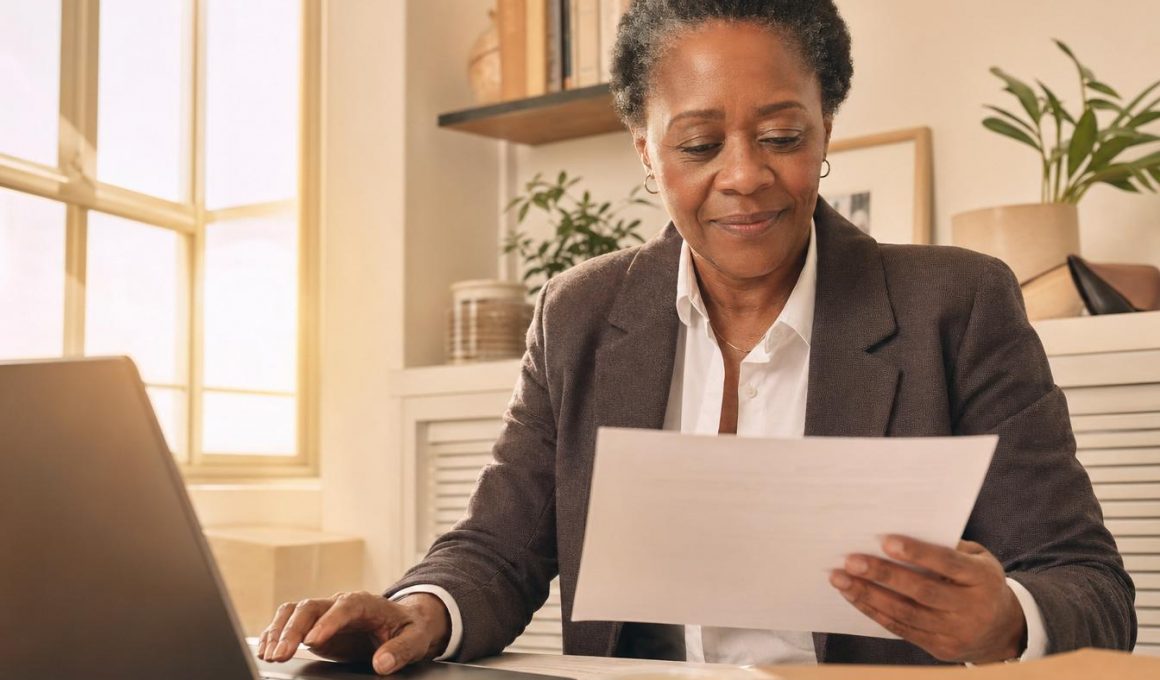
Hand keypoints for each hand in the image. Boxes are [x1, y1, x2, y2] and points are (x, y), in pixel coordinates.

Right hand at [257, 591, 450, 674]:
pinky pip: (288, 623)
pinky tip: (265, 650)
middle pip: (310, 607)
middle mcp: (340, 604)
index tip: (314, 641)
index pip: (344, 607)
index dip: (328, 622)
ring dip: (279, 632)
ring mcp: (324, 614)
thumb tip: (382, 663)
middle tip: (282, 654)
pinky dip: (274, 634)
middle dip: (293, 629)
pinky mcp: (314, 626)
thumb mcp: (415, 639)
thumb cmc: (410, 628)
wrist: (403, 622)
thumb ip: (399, 650)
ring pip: (294, 613)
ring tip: (269, 654)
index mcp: (365, 603)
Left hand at [829, 536, 1026, 663]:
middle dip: (883, 575)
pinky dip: (875, 612)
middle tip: (851, 561)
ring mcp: (955, 632)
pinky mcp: (940, 649)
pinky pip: (901, 629)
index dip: (917, 553)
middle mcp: (971, 608)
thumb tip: (903, 532)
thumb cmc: (980, 582)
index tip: (885, 541)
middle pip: (922, 592)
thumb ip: (948, 547)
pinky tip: (854, 597)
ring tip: (841, 579)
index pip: (948, 564)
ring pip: (906, 614)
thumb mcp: (978, 560)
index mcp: (982, 579)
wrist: (1004, 631)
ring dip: (869, 595)